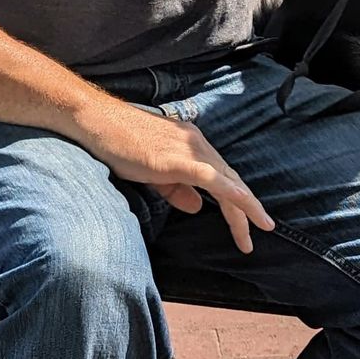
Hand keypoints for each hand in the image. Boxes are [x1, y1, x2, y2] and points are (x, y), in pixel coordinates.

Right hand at [80, 102, 272, 253]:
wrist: (97, 122)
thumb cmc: (119, 144)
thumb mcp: (152, 172)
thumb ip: (177, 190)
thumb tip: (198, 207)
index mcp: (192, 145)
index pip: (224, 176)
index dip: (240, 200)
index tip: (250, 224)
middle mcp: (197, 144)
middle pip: (231, 181)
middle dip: (247, 211)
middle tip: (262, 232)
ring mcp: (188, 149)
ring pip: (226, 181)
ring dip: (243, 210)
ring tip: (251, 236)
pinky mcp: (176, 159)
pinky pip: (211, 176)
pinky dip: (230, 191)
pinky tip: (244, 204)